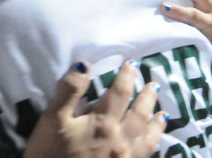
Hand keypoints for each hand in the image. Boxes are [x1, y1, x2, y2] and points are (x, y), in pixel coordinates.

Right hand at [24, 61, 166, 157]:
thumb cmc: (49, 153)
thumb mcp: (52, 118)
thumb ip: (70, 90)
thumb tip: (85, 64)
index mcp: (103, 123)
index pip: (120, 93)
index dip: (126, 76)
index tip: (131, 63)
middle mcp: (120, 139)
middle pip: (139, 113)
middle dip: (147, 96)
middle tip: (153, 84)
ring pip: (147, 136)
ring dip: (155, 121)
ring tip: (162, 112)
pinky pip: (145, 155)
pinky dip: (153, 144)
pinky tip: (153, 141)